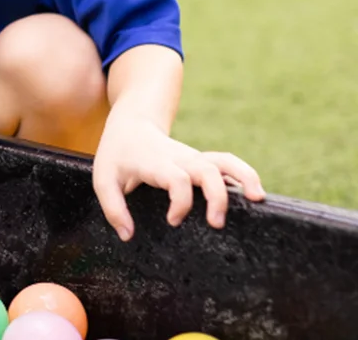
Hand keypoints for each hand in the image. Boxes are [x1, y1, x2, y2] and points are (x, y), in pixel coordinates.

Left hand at [92, 110, 264, 241]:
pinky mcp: (203, 162)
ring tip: (258, 199)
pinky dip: (245, 175)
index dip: (180, 201)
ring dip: (244, 177)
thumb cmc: (117, 156)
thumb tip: (128, 235)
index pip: (176, 178)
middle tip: (216, 223)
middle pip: (207, 169)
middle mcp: (179, 159)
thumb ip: (113, 208)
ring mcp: (194, 158)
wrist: (131, 125)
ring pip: (225, 161)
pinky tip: (255, 196)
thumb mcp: (104, 179)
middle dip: (217, 196)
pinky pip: (228, 164)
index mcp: (156, 163)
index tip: (172, 220)